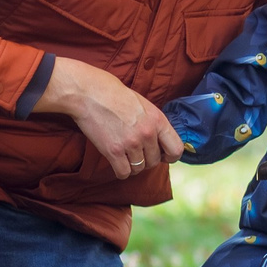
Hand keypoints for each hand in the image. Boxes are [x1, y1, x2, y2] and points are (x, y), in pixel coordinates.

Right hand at [31, 55, 180, 175]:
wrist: (90, 93)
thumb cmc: (115, 95)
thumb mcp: (144, 105)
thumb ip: (154, 123)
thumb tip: (161, 142)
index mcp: (158, 120)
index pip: (176, 149)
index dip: (170, 156)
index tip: (162, 156)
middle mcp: (148, 133)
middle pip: (155, 162)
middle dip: (146, 159)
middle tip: (135, 151)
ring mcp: (131, 143)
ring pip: (139, 168)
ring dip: (132, 165)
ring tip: (124, 154)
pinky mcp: (114, 151)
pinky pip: (124, 173)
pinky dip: (120, 171)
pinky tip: (116, 161)